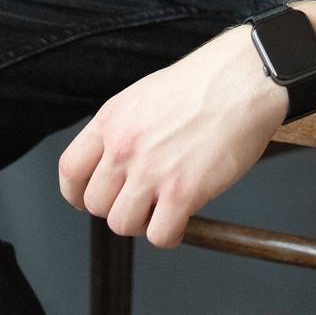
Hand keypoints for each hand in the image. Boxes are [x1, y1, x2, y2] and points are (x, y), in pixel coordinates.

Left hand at [58, 25, 287, 246]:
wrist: (245, 78)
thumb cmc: (206, 82)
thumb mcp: (146, 95)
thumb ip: (125, 128)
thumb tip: (115, 163)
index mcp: (112, 119)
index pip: (70, 170)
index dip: (77, 193)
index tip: (89, 200)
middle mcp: (123, 146)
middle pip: (96, 204)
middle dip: (118, 208)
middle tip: (143, 202)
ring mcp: (150, 171)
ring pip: (122, 224)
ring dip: (144, 223)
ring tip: (165, 209)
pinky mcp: (181, 192)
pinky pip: (160, 236)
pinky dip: (171, 234)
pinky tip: (185, 218)